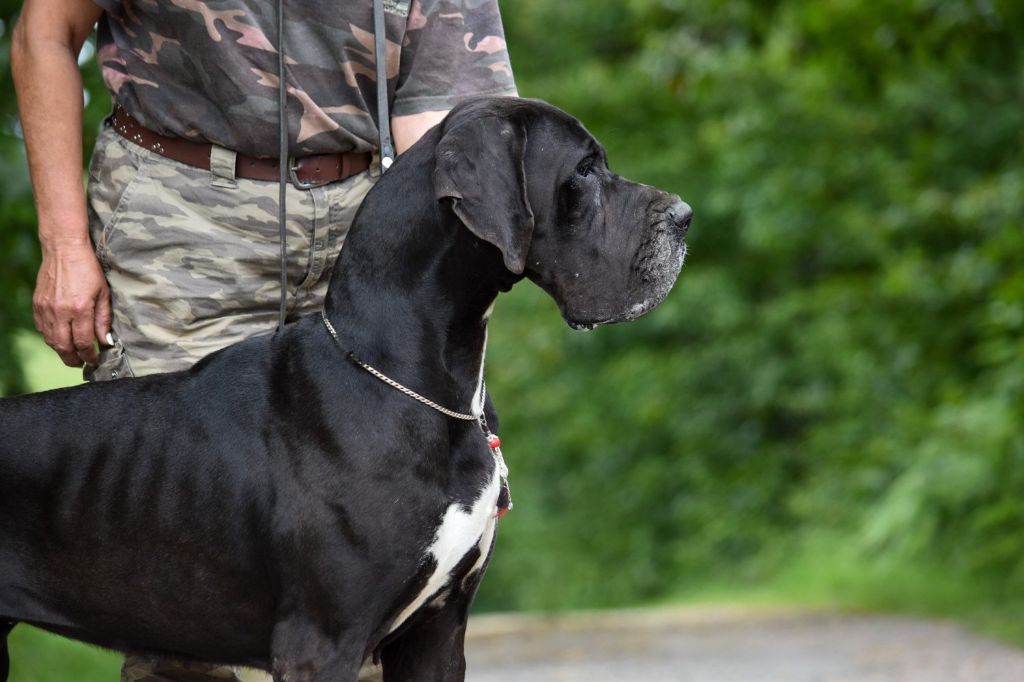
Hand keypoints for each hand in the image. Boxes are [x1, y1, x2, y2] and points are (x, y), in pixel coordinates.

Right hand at [33, 241, 111, 366]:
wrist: (64, 249)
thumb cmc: (88, 269)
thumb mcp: (103, 293)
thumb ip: (104, 319)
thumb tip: (106, 341)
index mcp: (79, 309)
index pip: (83, 343)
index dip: (89, 355)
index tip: (95, 359)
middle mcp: (60, 312)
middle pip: (63, 347)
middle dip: (73, 360)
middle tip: (82, 363)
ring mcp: (45, 308)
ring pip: (50, 340)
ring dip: (61, 350)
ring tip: (72, 354)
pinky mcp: (37, 304)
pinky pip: (41, 328)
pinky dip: (50, 337)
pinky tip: (60, 338)